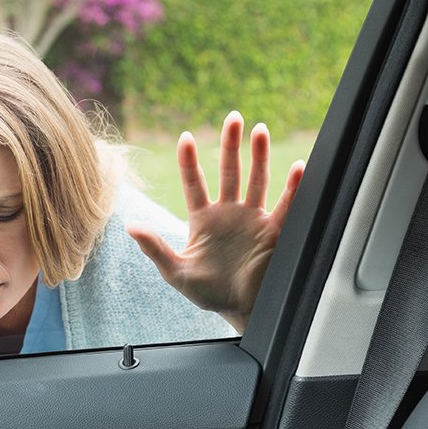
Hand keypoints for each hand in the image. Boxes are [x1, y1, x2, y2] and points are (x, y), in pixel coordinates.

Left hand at [126, 112, 303, 333]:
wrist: (240, 310)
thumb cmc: (208, 293)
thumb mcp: (177, 272)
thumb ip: (155, 248)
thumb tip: (130, 226)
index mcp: (203, 220)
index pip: (194, 182)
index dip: (189, 161)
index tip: (186, 138)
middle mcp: (229, 213)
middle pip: (229, 171)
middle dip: (231, 145)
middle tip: (233, 118)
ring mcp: (252, 219)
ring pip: (257, 179)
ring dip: (259, 155)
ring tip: (259, 130)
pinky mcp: (273, 230)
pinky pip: (285, 205)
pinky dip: (292, 187)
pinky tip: (297, 168)